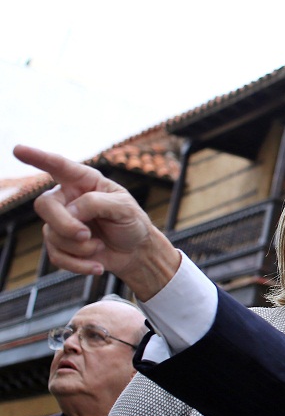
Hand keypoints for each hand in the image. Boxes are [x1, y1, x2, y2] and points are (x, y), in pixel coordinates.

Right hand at [13, 145, 180, 299]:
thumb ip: (96, 203)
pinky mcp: (60, 244)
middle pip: (45, 205)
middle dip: (65, 224)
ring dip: (79, 246)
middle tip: (87, 235)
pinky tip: (98, 265)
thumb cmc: (131, 223)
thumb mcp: (124, 208)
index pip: (58, 166)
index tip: (18, 149)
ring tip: (99, 246)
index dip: (37, 157)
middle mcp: (68, 198)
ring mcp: (61, 221)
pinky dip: (78, 264)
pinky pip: (56, 256)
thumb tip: (70, 211)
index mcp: (84, 181)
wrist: (136, 252)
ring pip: (52, 234)